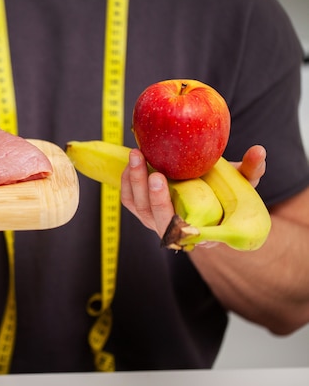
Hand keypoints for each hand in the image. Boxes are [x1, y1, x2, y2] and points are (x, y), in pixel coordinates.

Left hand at [120, 146, 266, 237]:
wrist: (202, 191)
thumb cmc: (224, 192)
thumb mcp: (241, 184)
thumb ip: (251, 170)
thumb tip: (258, 151)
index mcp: (200, 231)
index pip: (185, 233)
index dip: (176, 222)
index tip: (180, 205)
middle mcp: (174, 231)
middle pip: (158, 220)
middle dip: (155, 197)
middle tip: (156, 172)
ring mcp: (155, 221)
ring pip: (139, 208)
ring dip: (135, 182)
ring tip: (137, 156)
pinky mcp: (141, 210)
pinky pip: (128, 200)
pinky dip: (126, 182)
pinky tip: (130, 164)